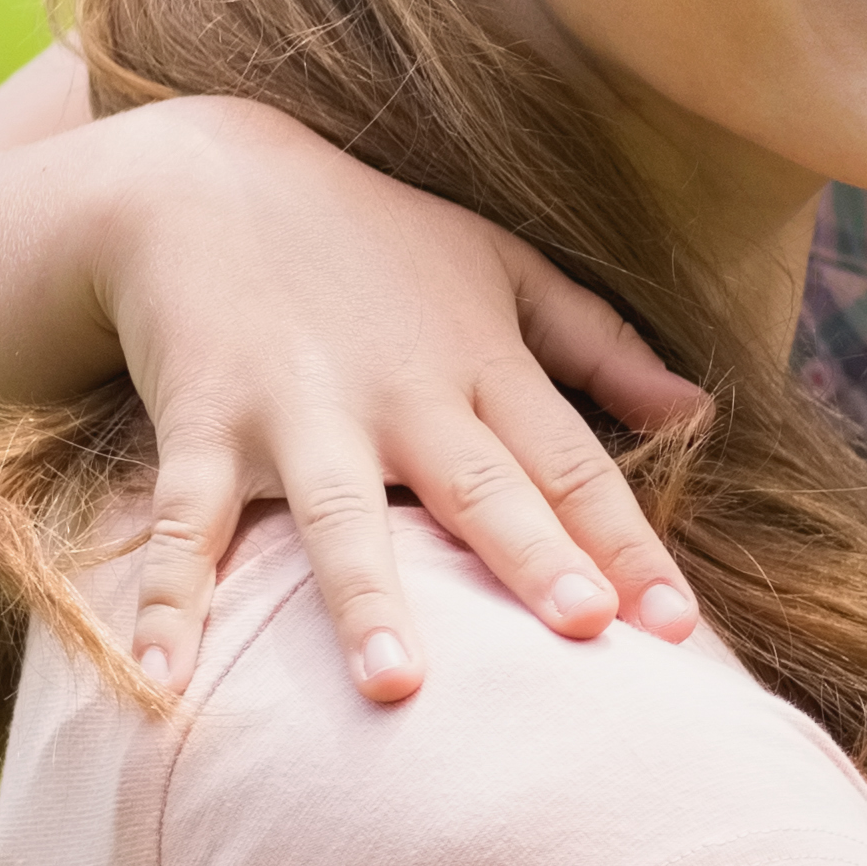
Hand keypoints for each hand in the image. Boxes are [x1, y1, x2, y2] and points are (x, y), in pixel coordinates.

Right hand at [88, 98, 706, 701]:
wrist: (198, 178)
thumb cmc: (372, 237)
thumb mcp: (500, 266)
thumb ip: (601, 344)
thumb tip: (701, 414)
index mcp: (478, 361)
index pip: (570, 464)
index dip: (627, 542)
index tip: (675, 625)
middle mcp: (396, 393)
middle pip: (476, 486)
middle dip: (532, 557)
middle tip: (586, 635)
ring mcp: (293, 411)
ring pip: (336, 514)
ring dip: (365, 597)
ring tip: (399, 686)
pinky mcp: (199, 427)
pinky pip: (183, 526)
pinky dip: (168, 601)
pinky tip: (165, 683)